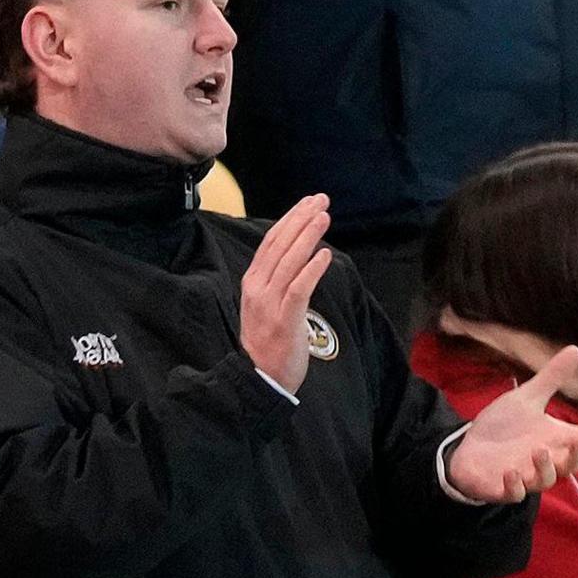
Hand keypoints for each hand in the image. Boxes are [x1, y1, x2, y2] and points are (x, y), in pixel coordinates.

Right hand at [239, 193, 334, 393]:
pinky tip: (324, 254)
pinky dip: (311, 270)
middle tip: (321, 200)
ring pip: (289, 262)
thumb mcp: (267, 303)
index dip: (290, 219)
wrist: (260, 378)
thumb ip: (277, 279)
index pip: (271, 242)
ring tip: (324, 216)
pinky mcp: (284, 320)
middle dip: (301, 219)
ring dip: (307, 236)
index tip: (308, 202)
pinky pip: (298, 289)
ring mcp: (269, 304)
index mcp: (253, 282)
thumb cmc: (269, 340)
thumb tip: (298, 253)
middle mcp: (258, 289)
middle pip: (280, 245)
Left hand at [446, 345, 577, 500]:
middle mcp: (544, 461)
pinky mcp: (502, 488)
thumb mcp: (527, 398)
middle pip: (570, 466)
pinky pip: (514, 494)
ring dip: (546, 469)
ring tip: (540, 451)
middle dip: (577, 457)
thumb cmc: (503, 427)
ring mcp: (524, 476)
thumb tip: (575, 349)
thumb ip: (552, 379)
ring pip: (545, 481)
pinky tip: (511, 473)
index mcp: (553, 440)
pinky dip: (515, 486)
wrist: (469, 447)